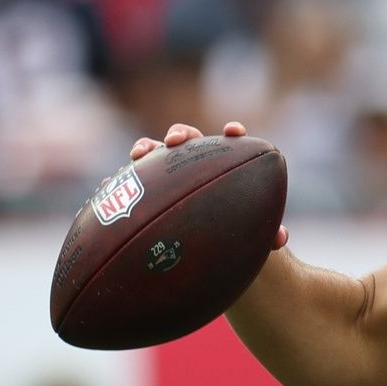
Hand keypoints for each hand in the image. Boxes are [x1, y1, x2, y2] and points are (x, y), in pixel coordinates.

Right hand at [130, 121, 287, 249]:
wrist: (200, 254)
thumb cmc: (228, 238)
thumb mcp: (246, 237)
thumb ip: (264, 236)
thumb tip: (281, 240)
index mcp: (221, 169)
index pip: (228, 145)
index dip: (232, 134)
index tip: (235, 132)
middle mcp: (191, 167)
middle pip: (185, 141)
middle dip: (179, 135)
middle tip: (174, 142)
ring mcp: (163, 176)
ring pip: (153, 155)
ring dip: (145, 149)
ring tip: (139, 155)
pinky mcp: (139, 192)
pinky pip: (126, 183)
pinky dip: (116, 182)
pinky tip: (106, 187)